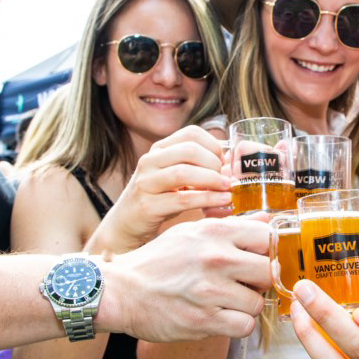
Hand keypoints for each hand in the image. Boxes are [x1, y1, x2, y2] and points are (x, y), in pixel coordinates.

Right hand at [98, 126, 231, 250]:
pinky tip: (223, 201)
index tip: (224, 161)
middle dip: (214, 163)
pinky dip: (207, 199)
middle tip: (227, 178)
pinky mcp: (147, 205)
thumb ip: (198, 167)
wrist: (127, 224)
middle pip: (189, 150)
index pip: (191, 133)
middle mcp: (150, 161)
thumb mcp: (177, 177)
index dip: (213, 145)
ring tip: (228, 188)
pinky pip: (182, 199)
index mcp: (159, 149)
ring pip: (183, 173)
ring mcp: (146, 182)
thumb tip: (232, 163)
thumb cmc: (160, 199)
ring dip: (212, 179)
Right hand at [103, 215, 270, 341]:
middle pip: (268, 271)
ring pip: (257, 302)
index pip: (267, 237)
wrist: (122, 292)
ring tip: (227, 302)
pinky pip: (244, 326)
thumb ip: (230, 227)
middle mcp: (215, 258)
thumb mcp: (191, 232)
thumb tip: (266, 221)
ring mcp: (210, 290)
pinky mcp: (203, 320)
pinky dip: (236, 325)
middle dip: (259, 281)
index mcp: (214, 231)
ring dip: (245, 306)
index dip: (265, 251)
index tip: (255, 260)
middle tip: (243, 284)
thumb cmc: (158, 261)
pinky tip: (221, 317)